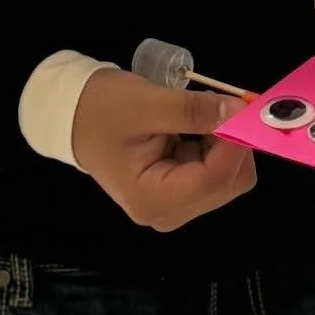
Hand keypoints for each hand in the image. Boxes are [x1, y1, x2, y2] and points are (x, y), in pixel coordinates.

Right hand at [71, 69, 256, 231]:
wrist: (72, 114)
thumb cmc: (103, 109)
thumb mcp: (147, 103)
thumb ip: (193, 110)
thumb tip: (238, 111)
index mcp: (154, 199)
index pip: (215, 178)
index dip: (235, 142)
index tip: (242, 106)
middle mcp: (167, 212)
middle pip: (227, 183)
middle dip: (231, 143)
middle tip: (218, 105)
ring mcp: (172, 204)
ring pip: (226, 177)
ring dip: (223, 142)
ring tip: (197, 113)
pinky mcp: (175, 191)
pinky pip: (212, 170)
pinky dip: (213, 144)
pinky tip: (193, 124)